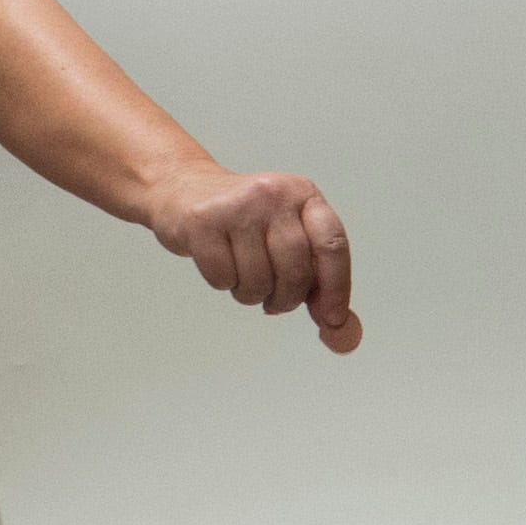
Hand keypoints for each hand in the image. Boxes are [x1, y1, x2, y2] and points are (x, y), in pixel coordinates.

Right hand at [143, 163, 361, 352]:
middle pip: (296, 270)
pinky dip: (223, 283)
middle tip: (274, 301)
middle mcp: (274, 194)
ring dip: (252, 294)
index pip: (332, 246)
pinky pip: (223, 278)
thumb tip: (342, 333)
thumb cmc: (243, 223)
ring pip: (259, 279)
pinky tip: (220, 262)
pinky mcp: (203, 221)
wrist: (183, 190)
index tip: (332, 320)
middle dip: (286, 299)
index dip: (336, 289)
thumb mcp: (288, 239)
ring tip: (243, 274)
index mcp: (303, 195)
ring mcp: (238, 205)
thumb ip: (320, 284)